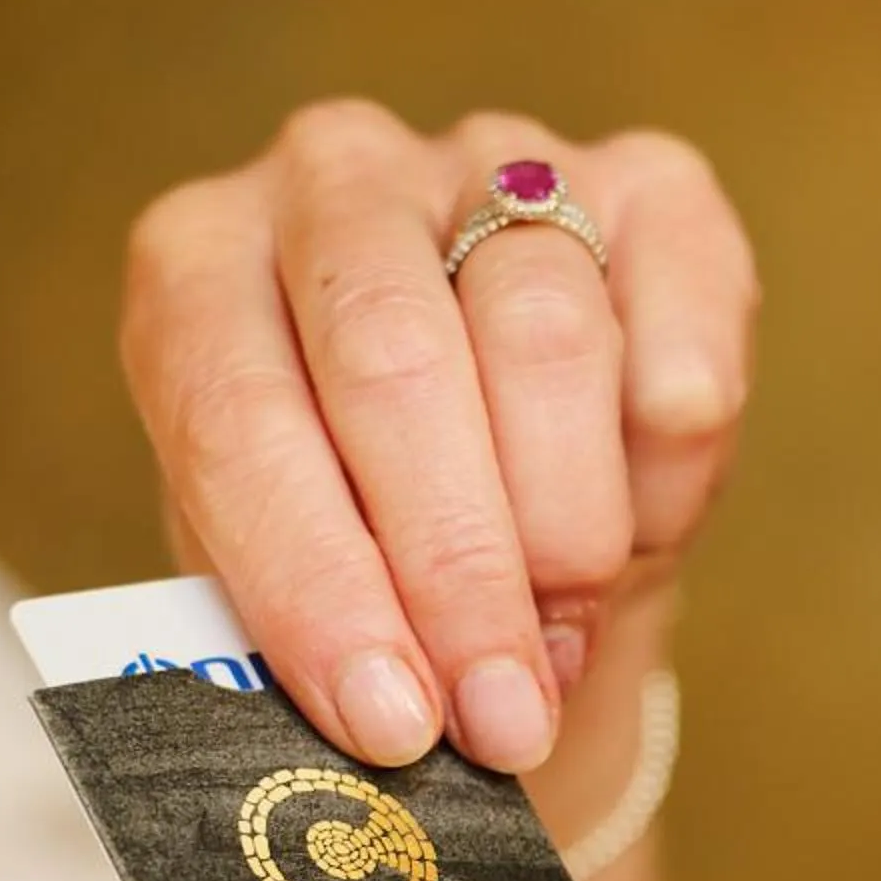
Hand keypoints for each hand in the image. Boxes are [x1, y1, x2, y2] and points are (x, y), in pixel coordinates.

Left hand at [119, 102, 754, 772]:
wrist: (496, 517)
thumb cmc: (363, 555)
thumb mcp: (297, 590)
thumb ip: (319, 630)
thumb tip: (399, 712)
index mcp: (198, 265)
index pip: (234, 413)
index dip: (314, 580)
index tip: (389, 720)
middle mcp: (332, 178)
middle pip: (391, 357)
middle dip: (454, 566)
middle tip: (501, 716)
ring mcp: (491, 159)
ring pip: (540, 328)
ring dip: (565, 525)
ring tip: (564, 651)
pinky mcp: (646, 182)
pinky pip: (682, 305)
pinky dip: (671, 449)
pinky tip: (649, 530)